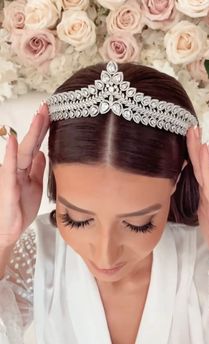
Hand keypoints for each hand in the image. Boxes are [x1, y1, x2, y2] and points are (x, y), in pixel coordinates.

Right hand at [0, 102, 49, 247]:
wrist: (10, 229)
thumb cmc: (20, 207)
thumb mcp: (35, 184)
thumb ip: (37, 168)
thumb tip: (43, 152)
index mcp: (26, 168)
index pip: (36, 144)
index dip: (43, 129)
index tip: (52, 113)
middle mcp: (17, 168)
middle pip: (30, 143)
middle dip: (39, 124)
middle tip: (48, 107)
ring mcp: (11, 175)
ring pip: (22, 150)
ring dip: (31, 133)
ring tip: (39, 116)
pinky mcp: (7, 186)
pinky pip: (9, 168)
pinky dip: (11, 153)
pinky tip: (13, 140)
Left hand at [186, 126, 208, 271]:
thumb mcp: (208, 207)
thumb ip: (207, 189)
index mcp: (206, 194)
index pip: (197, 169)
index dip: (192, 151)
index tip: (188, 132)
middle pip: (203, 171)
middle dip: (198, 150)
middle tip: (193, 130)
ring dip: (207, 168)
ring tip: (204, 150)